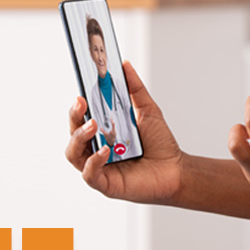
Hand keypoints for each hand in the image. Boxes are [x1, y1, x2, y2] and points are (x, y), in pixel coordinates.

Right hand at [66, 61, 184, 203]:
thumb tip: (124, 65)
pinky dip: (94, 161)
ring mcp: (99, 167)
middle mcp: (96, 149)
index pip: (80, 119)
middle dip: (74, 118)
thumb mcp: (147, 110)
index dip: (76, 108)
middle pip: (73, 135)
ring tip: (93, 126)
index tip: (80, 95)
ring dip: (79, 138)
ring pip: (74, 154)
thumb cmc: (160, 145)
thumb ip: (134, 89)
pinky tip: (105, 150)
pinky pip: (90, 174)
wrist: (176, 169)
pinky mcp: (106, 184)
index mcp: (102, 133)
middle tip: (82, 105)